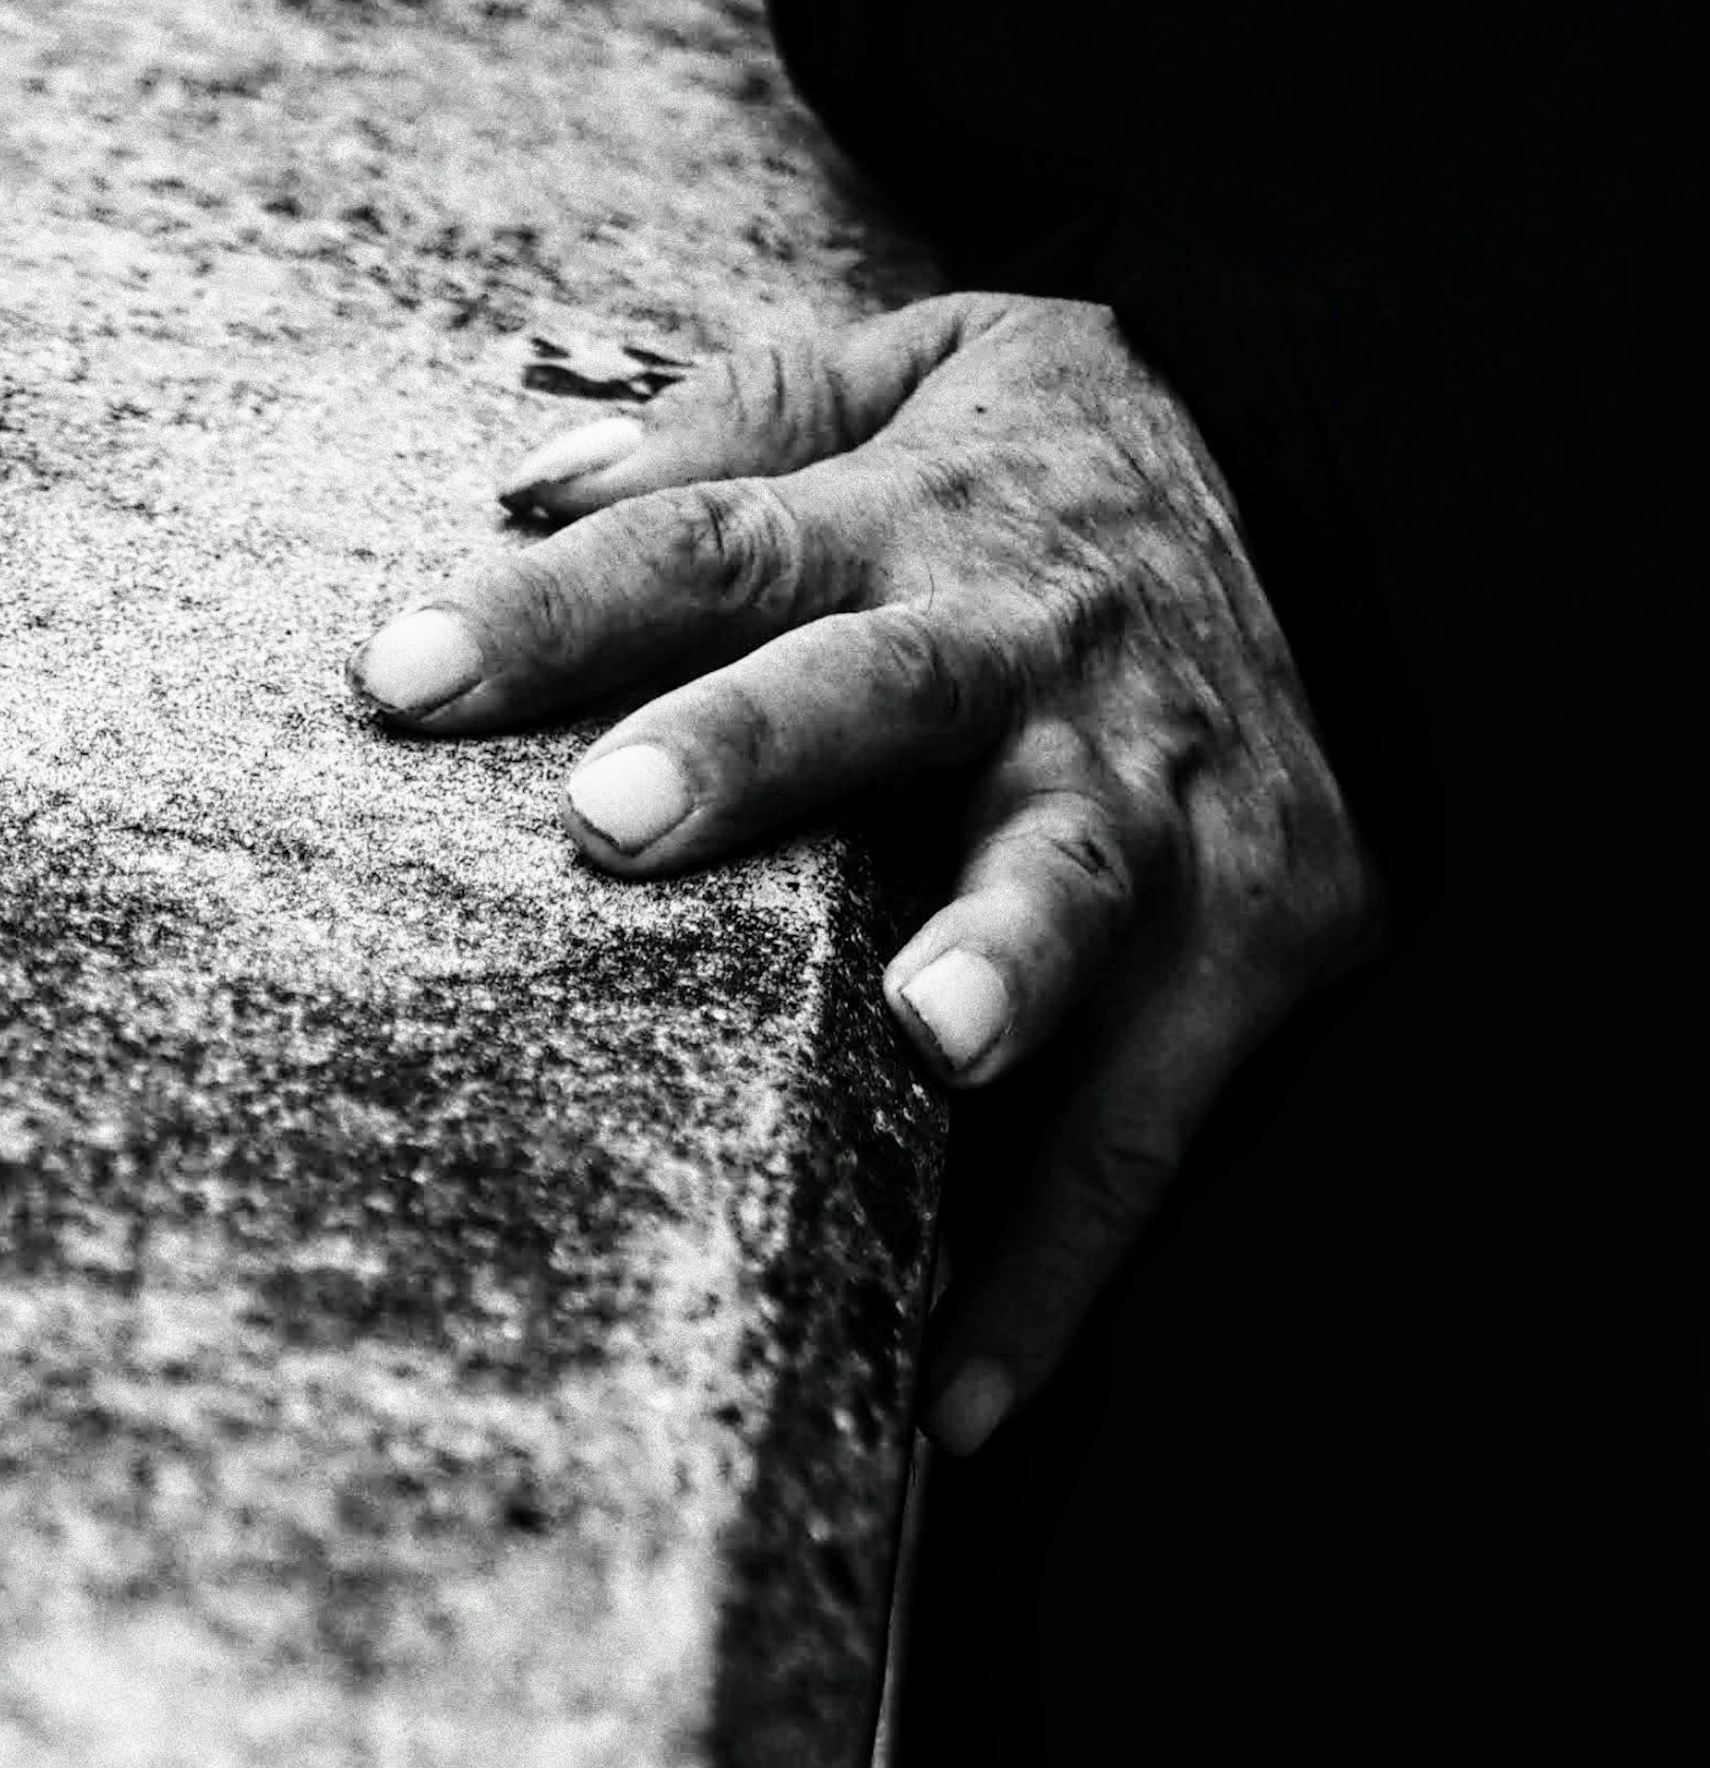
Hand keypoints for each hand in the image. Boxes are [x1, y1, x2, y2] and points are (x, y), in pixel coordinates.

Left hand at [357, 296, 1382, 1449]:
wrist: (1375, 482)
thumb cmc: (1073, 461)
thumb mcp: (924, 365)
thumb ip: (730, 420)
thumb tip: (518, 490)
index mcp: (913, 516)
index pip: (701, 548)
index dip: (548, 606)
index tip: (392, 676)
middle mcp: (1026, 650)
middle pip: (869, 687)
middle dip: (750, 749)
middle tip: (615, 818)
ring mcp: (1148, 796)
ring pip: (1062, 877)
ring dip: (995, 958)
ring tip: (930, 1041)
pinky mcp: (1257, 929)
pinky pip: (1144, 1128)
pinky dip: (1059, 1271)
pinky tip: (954, 1402)